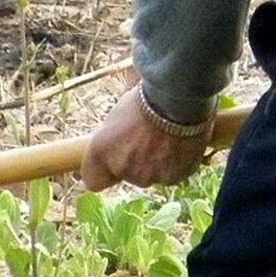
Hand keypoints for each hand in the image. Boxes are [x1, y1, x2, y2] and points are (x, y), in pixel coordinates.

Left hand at [79, 79, 212, 191]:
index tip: (115, 159)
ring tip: (169, 137)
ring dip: (158, 162)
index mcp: (100, 151)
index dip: (105, 171)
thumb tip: (118, 133)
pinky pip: (173, 173)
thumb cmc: (148, 95)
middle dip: (137, 161)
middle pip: (128, 174)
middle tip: (149, 138)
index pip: (93, 180)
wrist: (180, 97)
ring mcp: (148, 176)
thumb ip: (115, 133)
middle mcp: (121, 168)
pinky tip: (182, 143)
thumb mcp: (121, 110)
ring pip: (152, 174)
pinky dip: (178, 163)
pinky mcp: (173, 177)